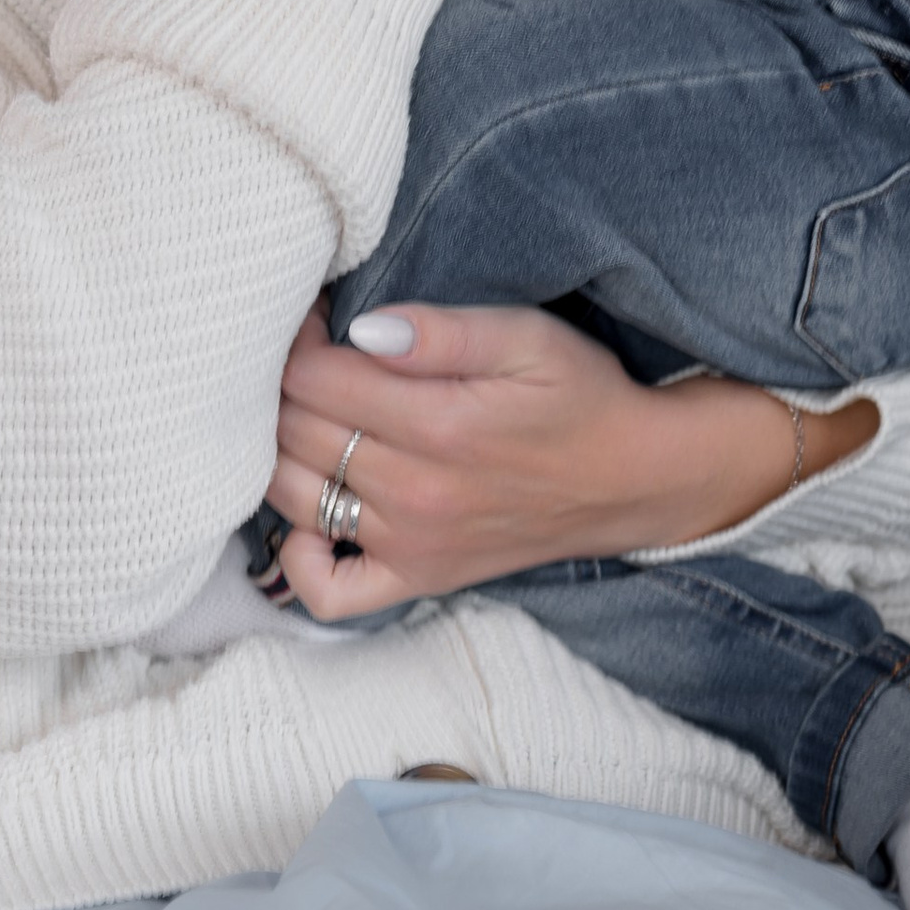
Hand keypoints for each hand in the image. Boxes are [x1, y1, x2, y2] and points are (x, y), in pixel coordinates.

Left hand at [257, 298, 872, 622]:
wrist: (632, 478)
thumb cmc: (580, 394)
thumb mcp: (528, 338)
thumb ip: (444, 331)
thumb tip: (363, 328)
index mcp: (439, 424)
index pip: (313, 378)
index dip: (297, 339)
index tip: (314, 316)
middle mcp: (414, 493)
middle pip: (292, 432)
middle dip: (280, 383)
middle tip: (304, 355)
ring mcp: (410, 543)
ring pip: (291, 495)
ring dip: (277, 448)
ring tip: (302, 411)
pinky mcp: (416, 577)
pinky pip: (328, 593)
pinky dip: (298, 557)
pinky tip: (307, 512)